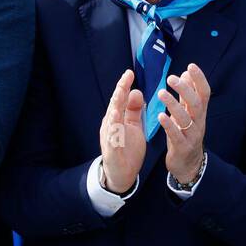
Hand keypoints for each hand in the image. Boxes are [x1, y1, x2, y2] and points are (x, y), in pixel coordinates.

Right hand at [99, 69, 145, 194]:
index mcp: (117, 118)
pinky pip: (112, 138)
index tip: (130, 73)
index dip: (124, 86)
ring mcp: (109, 137)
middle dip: (119, 91)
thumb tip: (136, 91)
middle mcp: (110, 125)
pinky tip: (117, 121)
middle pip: (114, 105)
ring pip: (111, 119)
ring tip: (120, 95)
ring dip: (115, 107)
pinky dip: (114, 129)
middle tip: (126, 78)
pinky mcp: (111, 150)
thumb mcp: (133, 126)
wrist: (120, 173)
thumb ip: (134, 110)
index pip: (120, 99)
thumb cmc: (127, 148)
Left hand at [159, 63, 208, 183]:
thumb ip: (185, 96)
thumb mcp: (187, 114)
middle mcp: (198, 122)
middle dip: (185, 90)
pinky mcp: (183, 147)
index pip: (204, 93)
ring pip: (186, 118)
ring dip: (173, 105)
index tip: (191, 66)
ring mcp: (192, 135)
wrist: (188, 164)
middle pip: (196, 103)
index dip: (199, 80)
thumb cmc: (185, 135)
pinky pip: (177, 135)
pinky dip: (169, 125)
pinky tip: (160, 116)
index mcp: (199, 113)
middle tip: (171, 78)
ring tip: (161, 93)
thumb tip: (185, 74)